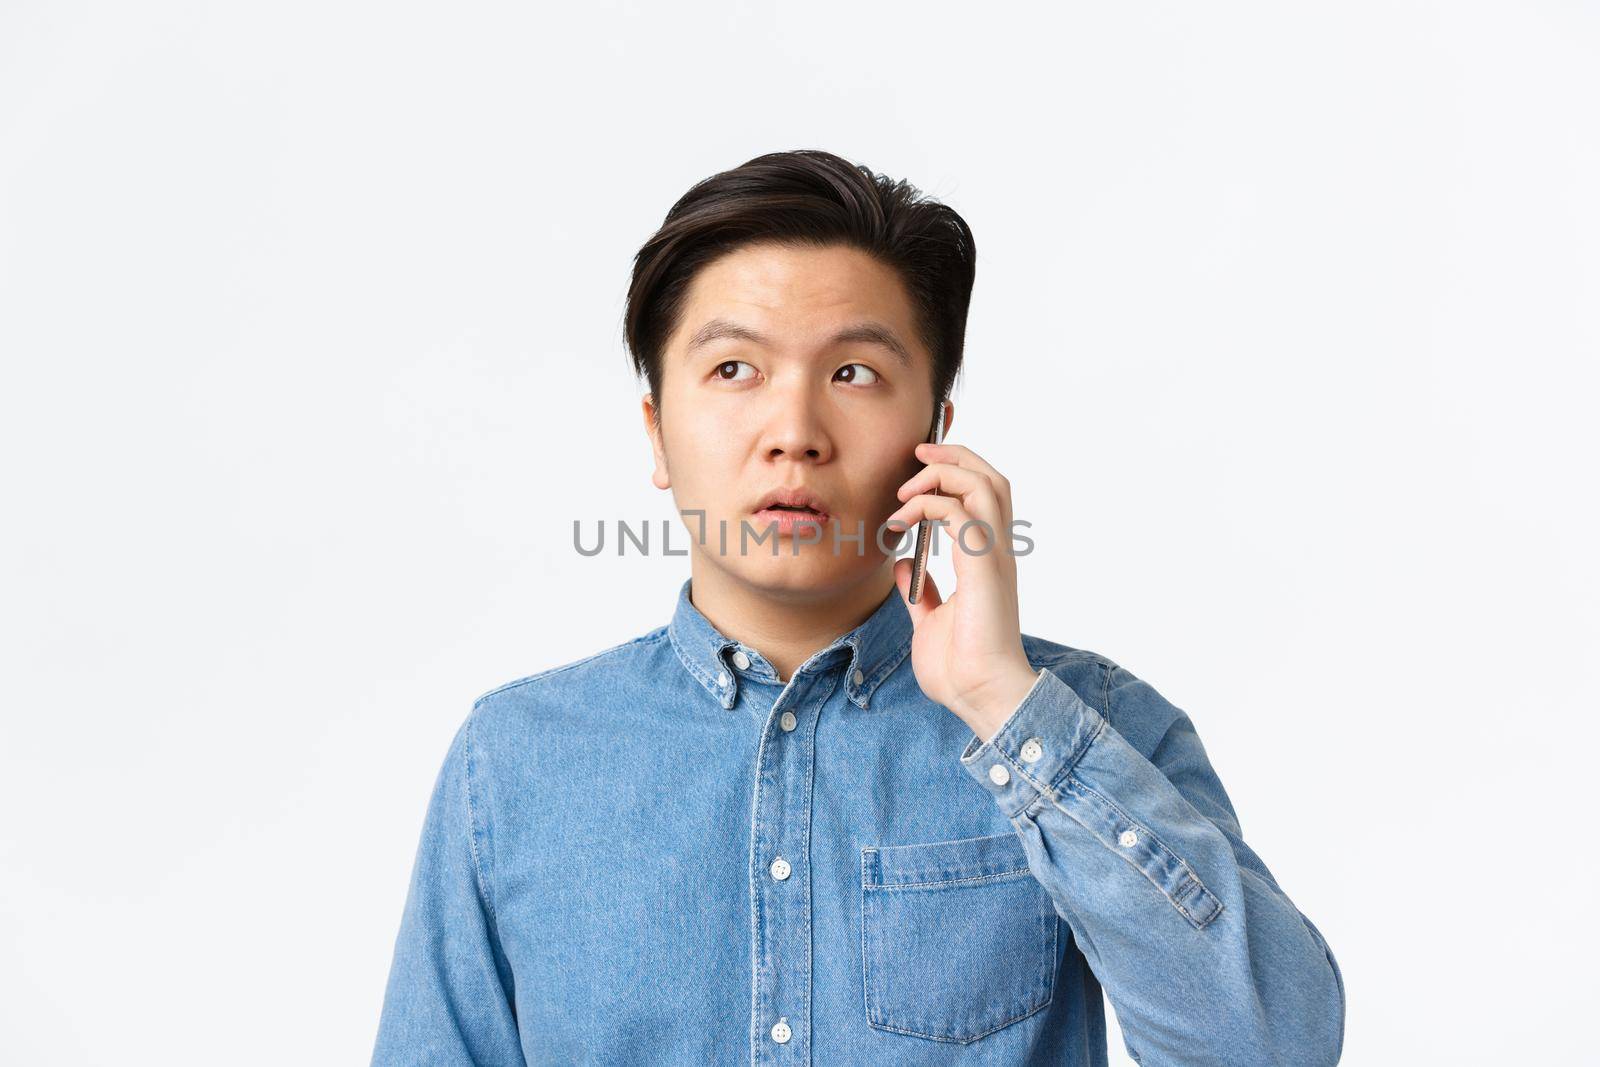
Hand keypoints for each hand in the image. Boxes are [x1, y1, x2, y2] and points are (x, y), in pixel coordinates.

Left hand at [886, 441, 1038, 742]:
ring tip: (907, 488)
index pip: (984, 497)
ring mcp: (994, 558)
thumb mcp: (930, 621)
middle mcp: (996, 553)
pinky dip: (930, 506)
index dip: (956, 472)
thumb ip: (921, 593)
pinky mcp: (984, 569)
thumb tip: (904, 566)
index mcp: (987, 562)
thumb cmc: (961, 669)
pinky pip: (962, 514)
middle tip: (918, 454)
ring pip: (984, 484)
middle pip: (992, 477)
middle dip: (955, 455)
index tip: (917, 472)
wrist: (980, 696)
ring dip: (943, 474)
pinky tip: (903, 522)